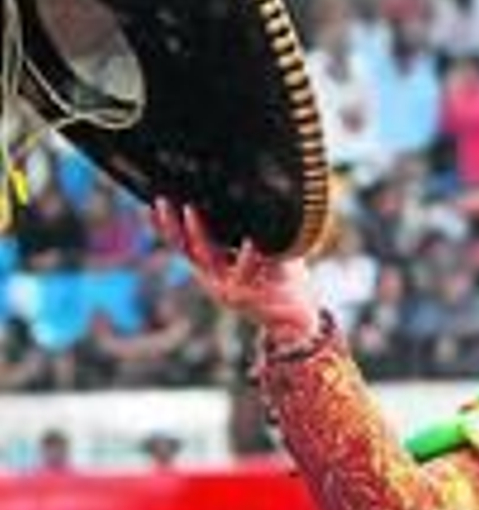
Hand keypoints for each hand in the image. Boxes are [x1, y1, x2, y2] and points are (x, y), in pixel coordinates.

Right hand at [150, 198, 320, 341]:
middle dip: (170, 225)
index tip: (150, 205)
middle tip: (161, 201)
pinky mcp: (249, 296)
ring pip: (207, 257)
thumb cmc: (280, 279)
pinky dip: (247, 256)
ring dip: (197, 233)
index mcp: (211, 268)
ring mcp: (229, 287)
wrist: (298, 318)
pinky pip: (246, 272)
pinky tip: (249, 242)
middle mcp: (214, 277)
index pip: (181, 244)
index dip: (163, 227)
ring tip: (190, 211)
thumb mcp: (259, 254)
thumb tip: (249, 192)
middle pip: (184, 248)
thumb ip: (248, 233)